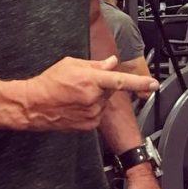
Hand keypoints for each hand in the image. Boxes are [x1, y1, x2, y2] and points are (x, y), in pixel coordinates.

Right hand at [23, 56, 157, 130]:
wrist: (33, 106)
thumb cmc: (49, 83)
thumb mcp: (70, 64)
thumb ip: (95, 65)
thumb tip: (112, 63)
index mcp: (91, 80)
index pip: (121, 81)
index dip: (140, 82)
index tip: (153, 83)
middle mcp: (94, 98)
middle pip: (110, 90)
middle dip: (102, 85)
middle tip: (82, 83)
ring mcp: (92, 114)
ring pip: (104, 103)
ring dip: (96, 98)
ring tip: (75, 96)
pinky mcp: (89, 125)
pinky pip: (98, 114)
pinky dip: (91, 109)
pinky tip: (75, 106)